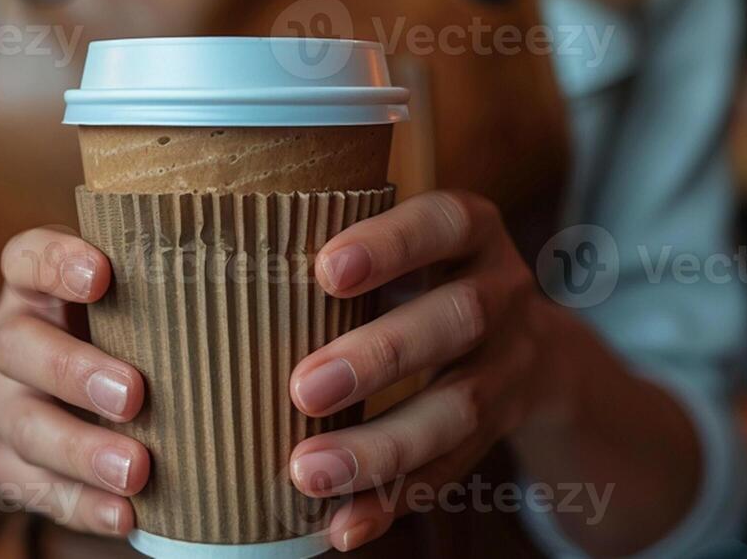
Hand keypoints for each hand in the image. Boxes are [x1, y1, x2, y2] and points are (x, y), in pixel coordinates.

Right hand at [0, 226, 151, 536]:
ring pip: (26, 425)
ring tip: (135, 469)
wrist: (42, 399)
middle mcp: (12, 339)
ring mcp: (6, 404)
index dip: (56, 264)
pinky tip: (124, 515)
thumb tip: (270, 287)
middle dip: (74, 371)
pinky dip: (82, 504)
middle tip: (133, 394)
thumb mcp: (131, 298)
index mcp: (37, 286)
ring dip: (81, 450)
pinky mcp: (12, 465)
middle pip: (18, 347)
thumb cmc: (118, 332)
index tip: (101, 275)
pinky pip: (37, 489)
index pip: (27, 258)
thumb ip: (171, 289)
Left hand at [287, 191, 570, 550]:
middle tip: (304, 388)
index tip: (326, 270)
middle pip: (457, 319)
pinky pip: (451, 471)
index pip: (443, 223)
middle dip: (381, 355)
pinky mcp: (498, 429)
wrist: (531, 345)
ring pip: (459, 408)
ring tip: (308, 471)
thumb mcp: (408, 245)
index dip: (391, 245)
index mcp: (472, 233)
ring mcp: (508, 365)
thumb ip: (343, 253)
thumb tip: (215, 274)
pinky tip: (345, 524)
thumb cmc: (425, 278)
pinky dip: (394, 500)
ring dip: (381, 445)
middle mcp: (501, 293)